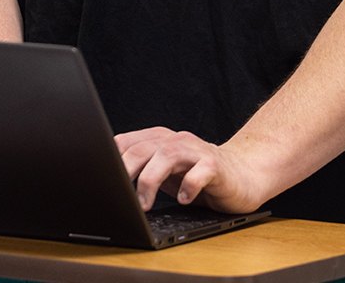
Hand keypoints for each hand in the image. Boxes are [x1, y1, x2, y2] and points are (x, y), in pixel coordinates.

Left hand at [115, 127, 268, 213]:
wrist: (243, 175)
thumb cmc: (199, 175)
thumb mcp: (165, 173)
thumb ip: (142, 171)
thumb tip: (108, 185)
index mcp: (160, 140)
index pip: (127, 142)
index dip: (111, 160)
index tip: (102, 182)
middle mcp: (177, 140)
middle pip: (144, 148)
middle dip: (127, 171)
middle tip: (120, 197)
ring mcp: (197, 151)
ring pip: (168, 155)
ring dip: (151, 180)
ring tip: (145, 204)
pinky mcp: (216, 166)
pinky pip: (200, 172)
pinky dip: (189, 185)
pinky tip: (183, 199)